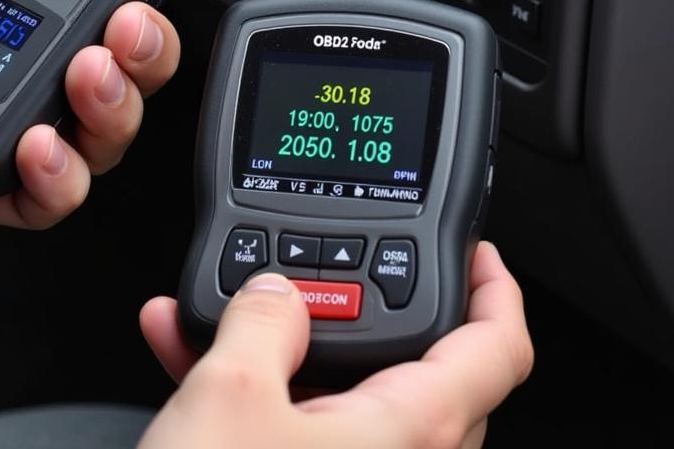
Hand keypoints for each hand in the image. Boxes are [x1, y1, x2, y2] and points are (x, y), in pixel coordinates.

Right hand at [139, 242, 532, 448]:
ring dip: (281, 348)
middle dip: (361, 310)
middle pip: (418, 371)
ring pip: (343, 397)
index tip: (479, 254)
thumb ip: (260, 322)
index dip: (496, 291)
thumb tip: (275, 293)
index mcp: (408, 437)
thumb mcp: (227, 397)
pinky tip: (186, 358)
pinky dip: (255, 392)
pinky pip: (298, 429)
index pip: (497, 353)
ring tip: (222, 311)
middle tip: (327, 276)